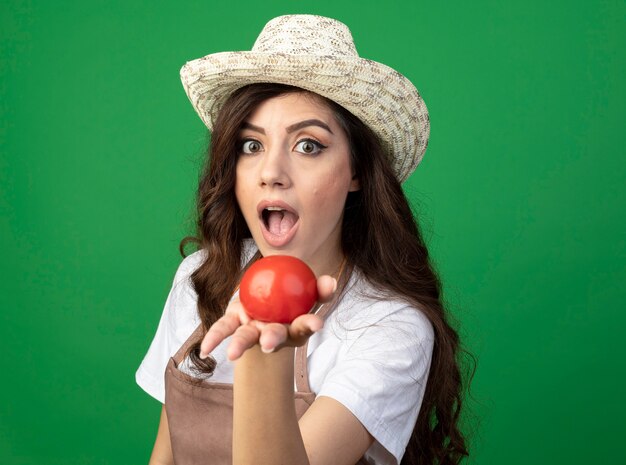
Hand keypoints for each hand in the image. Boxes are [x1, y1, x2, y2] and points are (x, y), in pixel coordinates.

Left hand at [199, 275, 336, 360]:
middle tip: (267, 343)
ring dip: (240, 345)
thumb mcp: (307, 291)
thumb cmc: (292, 298)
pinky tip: (205, 350)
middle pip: (274, 336)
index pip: (304, 326)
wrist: (265, 304)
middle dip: (271, 339)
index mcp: (294, 327)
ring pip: (248, 337)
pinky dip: (214, 338)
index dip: (310, 324)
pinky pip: (223, 329)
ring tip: (233, 354)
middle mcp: (273, 334)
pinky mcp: (235, 325)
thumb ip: (319, 288)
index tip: (317, 324)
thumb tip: (331, 281)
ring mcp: (253, 332)